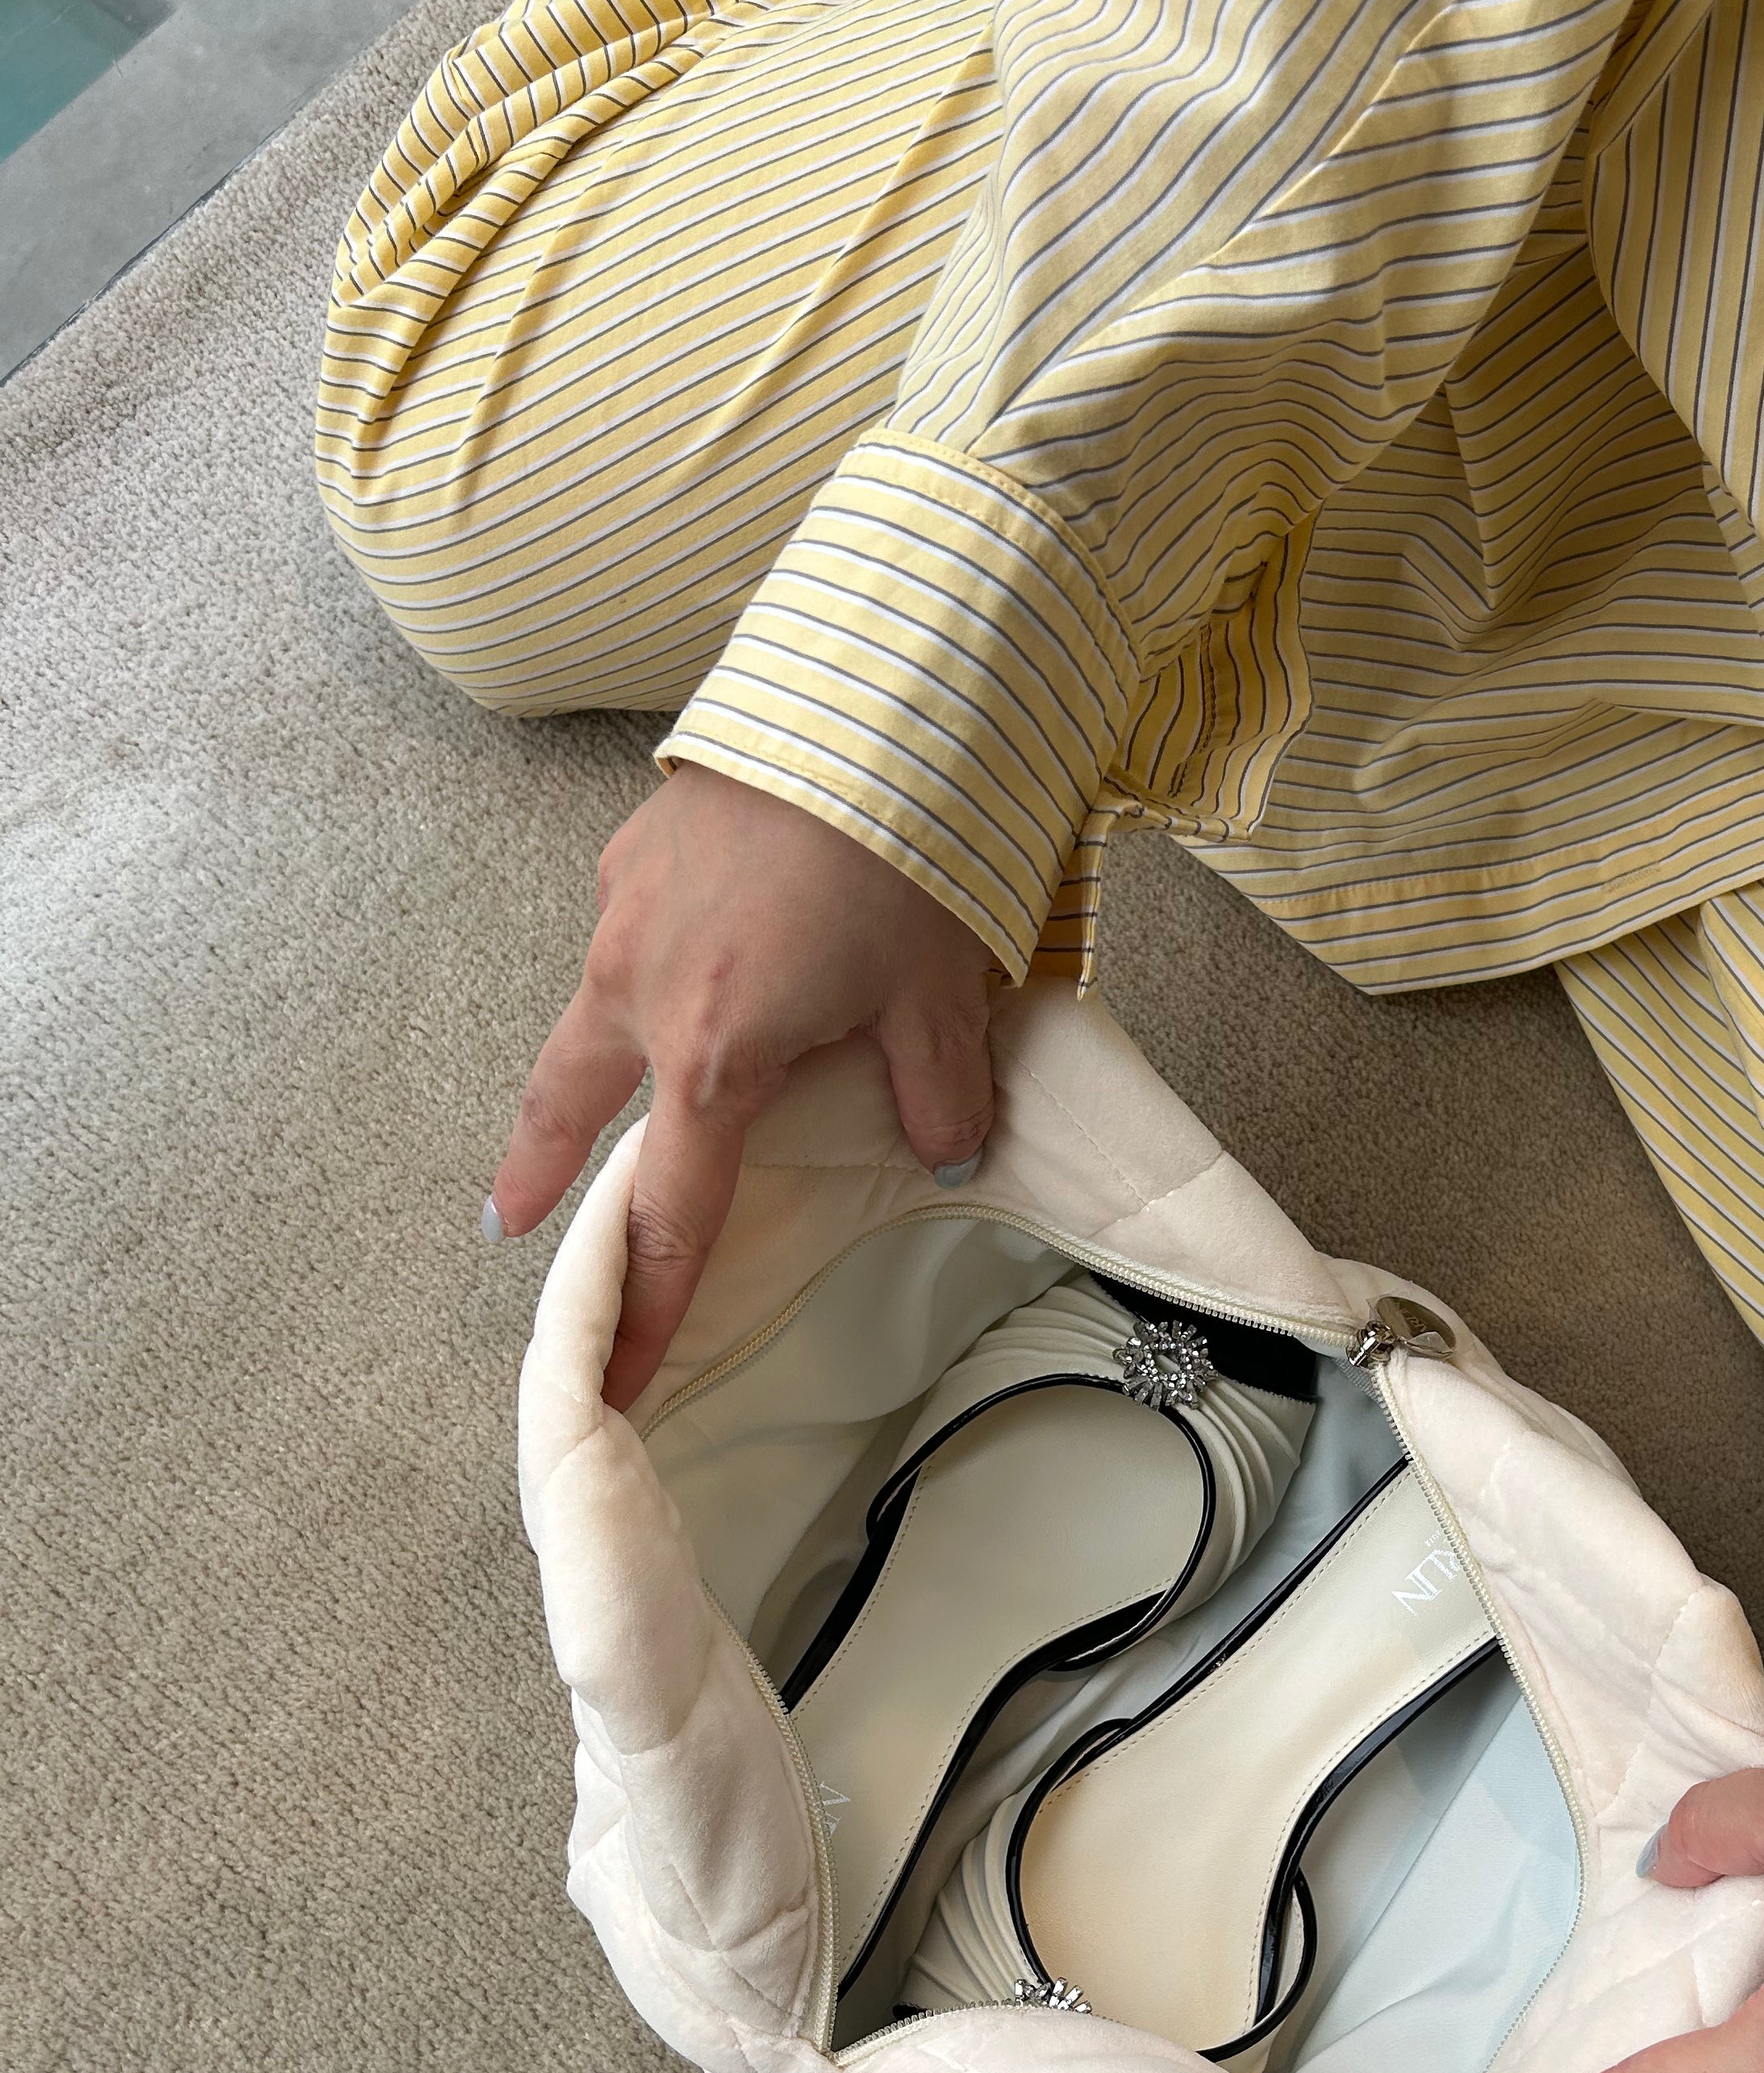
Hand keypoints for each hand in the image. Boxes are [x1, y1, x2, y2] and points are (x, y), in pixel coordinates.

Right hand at [488, 763, 999, 1407]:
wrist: (868, 698)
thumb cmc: (905, 856)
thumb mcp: (940, 996)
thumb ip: (938, 1091)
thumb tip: (945, 1151)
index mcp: (714, 1054)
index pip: (673, 1213)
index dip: (647, 1305)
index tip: (616, 1373)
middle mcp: (644, 991)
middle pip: (569, 1108)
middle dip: (538, 1173)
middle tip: (509, 1225)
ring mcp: (625, 912)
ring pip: (592, 1012)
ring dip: (590, 1060)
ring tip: (590, 1092)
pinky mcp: (637, 846)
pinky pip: (632, 928)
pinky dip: (652, 959)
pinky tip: (695, 944)